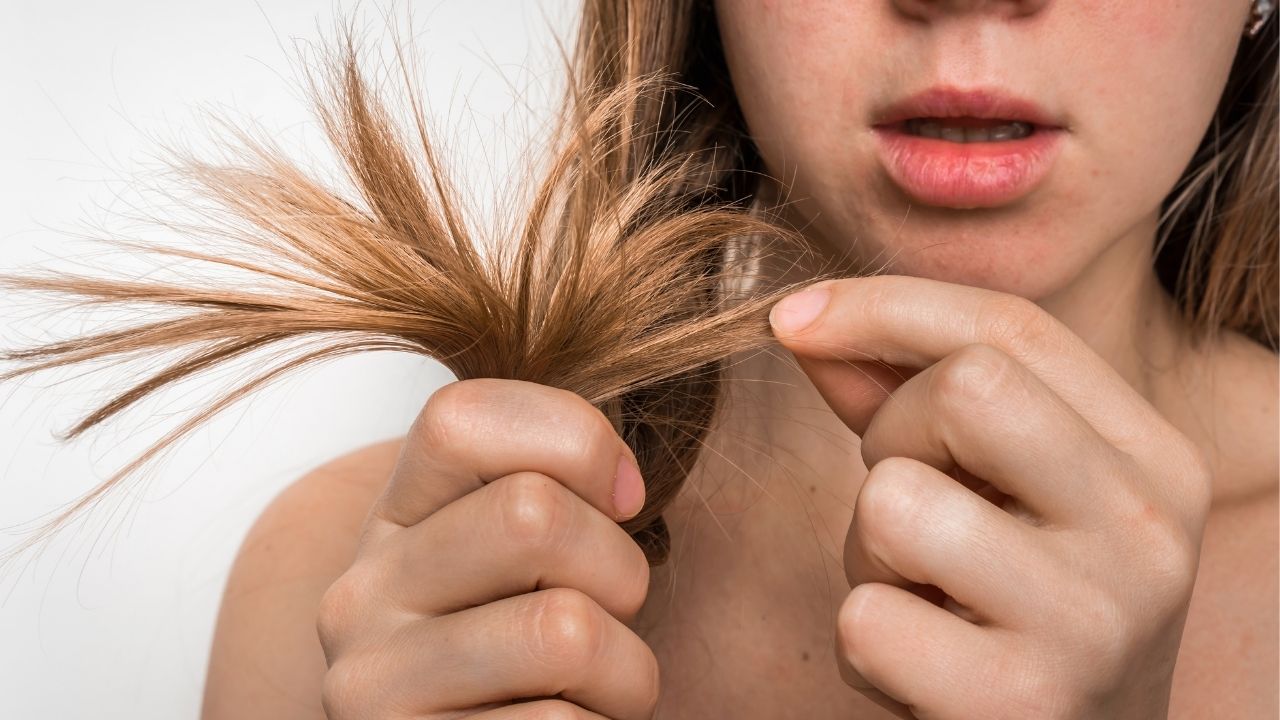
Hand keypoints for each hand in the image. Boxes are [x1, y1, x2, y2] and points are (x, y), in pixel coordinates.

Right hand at [315, 378, 659, 718]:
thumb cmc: (537, 657)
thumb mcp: (530, 556)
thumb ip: (554, 489)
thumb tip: (622, 485)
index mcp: (394, 521)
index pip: (462, 418)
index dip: (576, 440)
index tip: (623, 498)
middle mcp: (359, 597)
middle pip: (531, 515)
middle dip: (620, 569)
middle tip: (611, 615)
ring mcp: (372, 688)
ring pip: (564, 631)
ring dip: (626, 671)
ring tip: (595, 689)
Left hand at [769, 275, 1212, 718]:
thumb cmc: (1015, 609)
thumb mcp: (994, 492)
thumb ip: (907, 397)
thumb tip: (802, 320)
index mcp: (1154, 458)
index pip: (1011, 328)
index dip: (882, 305)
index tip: (790, 318)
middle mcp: (1146, 530)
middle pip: (967, 387)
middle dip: (892, 433)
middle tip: (906, 500)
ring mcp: (1093, 622)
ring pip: (897, 502)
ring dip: (871, 551)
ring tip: (922, 595)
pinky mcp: (1022, 705)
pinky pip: (867, 620)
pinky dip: (865, 642)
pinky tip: (920, 670)